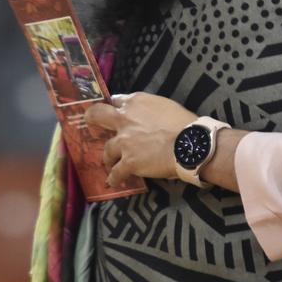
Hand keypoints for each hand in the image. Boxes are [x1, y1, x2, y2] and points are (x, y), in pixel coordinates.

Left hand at [85, 93, 199, 187]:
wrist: (191, 143)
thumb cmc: (185, 123)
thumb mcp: (167, 107)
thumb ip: (151, 110)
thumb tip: (149, 117)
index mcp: (137, 102)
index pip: (117, 100)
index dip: (116, 107)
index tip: (115, 112)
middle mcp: (125, 119)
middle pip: (97, 115)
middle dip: (92, 119)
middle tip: (91, 123)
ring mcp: (124, 141)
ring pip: (107, 150)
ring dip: (109, 157)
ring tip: (110, 164)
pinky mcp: (128, 162)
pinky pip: (115, 173)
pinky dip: (114, 178)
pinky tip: (114, 181)